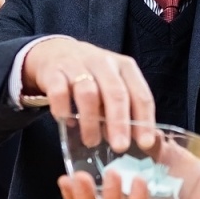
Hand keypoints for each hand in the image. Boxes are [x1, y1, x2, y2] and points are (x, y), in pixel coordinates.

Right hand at [21, 37, 154, 151]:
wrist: (54, 51)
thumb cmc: (91, 75)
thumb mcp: (112, 85)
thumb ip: (123, 108)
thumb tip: (132, 140)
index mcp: (125, 67)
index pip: (140, 94)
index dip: (144, 120)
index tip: (145, 143)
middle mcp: (104, 63)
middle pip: (115, 93)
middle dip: (119, 122)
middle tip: (120, 146)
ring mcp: (78, 66)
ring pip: (88, 94)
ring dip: (91, 121)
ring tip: (91, 142)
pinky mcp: (54, 72)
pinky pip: (59, 93)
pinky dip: (63, 110)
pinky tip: (67, 124)